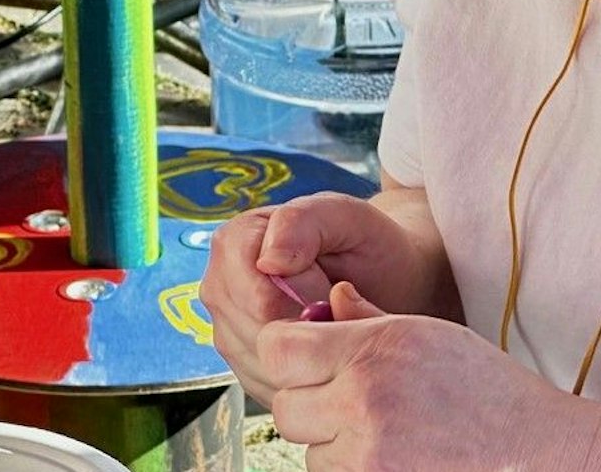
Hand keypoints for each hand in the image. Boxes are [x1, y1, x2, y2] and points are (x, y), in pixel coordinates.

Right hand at [201, 193, 427, 402]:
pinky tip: (326, 351)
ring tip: (335, 327)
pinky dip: (304, 376)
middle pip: (257, 336)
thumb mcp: (344, 215)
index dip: (306, 304)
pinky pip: (268, 384)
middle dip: (308, 334)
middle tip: (340, 312)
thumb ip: (302, 222)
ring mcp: (226, 327)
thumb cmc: (363, 242)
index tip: (336, 291)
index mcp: (235, 240)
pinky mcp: (242, 362)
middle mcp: (219, 284)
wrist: (380, 274)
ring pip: (262, 365)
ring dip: (308, 357)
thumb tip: (268, 261)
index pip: (259, 299)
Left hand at [260, 283, 600, 470]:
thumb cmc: (486, 389)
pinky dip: (350, 468)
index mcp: (372, 351)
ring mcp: (368, 455)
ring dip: (331, 443)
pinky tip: (391, 454)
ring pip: (307, 450)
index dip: (288, 351)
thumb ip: (367, 318)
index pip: (277, 349)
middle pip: (284, 406)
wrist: (537, 452)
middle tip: (348, 398)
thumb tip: (331, 299)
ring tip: (383, 430)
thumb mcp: (427, 334)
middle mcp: (362, 402)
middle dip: (308, 402)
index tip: (307, 356)